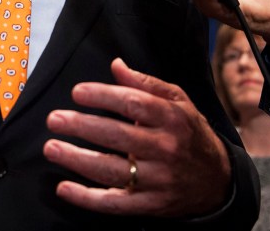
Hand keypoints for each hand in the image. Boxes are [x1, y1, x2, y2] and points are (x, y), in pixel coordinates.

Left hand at [43, 59, 229, 217]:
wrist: (219, 181)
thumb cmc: (190, 133)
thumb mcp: (178, 102)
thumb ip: (146, 84)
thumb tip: (116, 65)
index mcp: (171, 119)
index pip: (134, 104)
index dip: (103, 96)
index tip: (77, 92)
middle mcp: (165, 148)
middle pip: (118, 136)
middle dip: (82, 127)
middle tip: (54, 119)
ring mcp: (158, 179)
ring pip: (113, 170)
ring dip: (78, 160)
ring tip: (51, 148)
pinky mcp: (151, 204)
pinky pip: (116, 203)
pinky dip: (88, 199)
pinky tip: (64, 187)